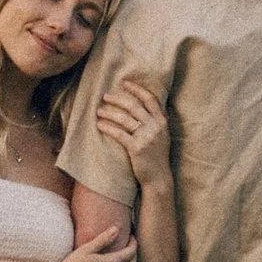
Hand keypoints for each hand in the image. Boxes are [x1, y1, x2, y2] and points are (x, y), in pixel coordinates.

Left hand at [94, 76, 172, 190]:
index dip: (136, 89)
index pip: (149, 99)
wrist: (158, 178)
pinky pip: (118, 133)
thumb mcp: (163, 135)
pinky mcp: (136, 148)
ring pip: (124, 119)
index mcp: (162, 121)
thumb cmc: (157, 156)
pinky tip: (99, 125)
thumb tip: (148, 104)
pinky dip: (107, 127)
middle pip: (133, 106)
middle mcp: (155, 127)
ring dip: (109, 113)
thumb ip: (157, 120)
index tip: (124, 83)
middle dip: (117, 99)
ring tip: (99, 111)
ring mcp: (146, 137)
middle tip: (105, 96)